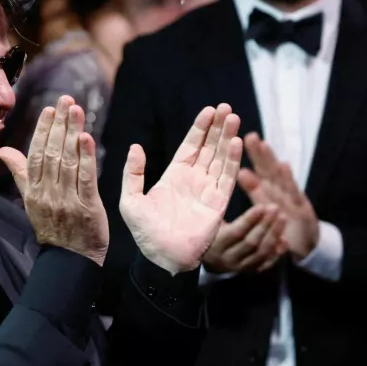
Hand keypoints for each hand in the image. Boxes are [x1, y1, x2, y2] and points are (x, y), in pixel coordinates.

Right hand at [0, 95, 107, 264]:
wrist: (70, 260)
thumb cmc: (52, 227)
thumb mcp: (31, 201)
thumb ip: (20, 174)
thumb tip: (3, 150)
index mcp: (33, 191)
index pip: (36, 155)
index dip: (42, 131)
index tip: (49, 109)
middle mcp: (48, 193)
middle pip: (52, 153)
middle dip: (59, 124)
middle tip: (66, 100)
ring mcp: (67, 200)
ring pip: (68, 162)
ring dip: (73, 133)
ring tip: (77, 110)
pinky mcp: (87, 207)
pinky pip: (85, 179)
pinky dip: (86, 158)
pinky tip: (88, 138)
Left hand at [120, 104, 242, 274]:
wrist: (162, 257)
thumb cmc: (145, 233)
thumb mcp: (130, 200)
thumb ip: (133, 173)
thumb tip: (136, 147)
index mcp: (174, 175)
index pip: (191, 145)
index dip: (200, 128)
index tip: (209, 110)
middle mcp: (194, 179)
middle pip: (209, 147)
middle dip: (217, 127)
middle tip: (225, 107)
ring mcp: (208, 190)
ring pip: (220, 158)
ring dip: (227, 138)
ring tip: (233, 118)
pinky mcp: (218, 203)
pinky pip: (227, 178)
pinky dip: (232, 160)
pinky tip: (236, 143)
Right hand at [203, 203, 287, 273]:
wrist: (206, 254)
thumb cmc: (207, 229)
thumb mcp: (206, 218)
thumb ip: (215, 204)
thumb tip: (224, 185)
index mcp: (216, 245)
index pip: (236, 233)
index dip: (250, 220)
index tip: (262, 206)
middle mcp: (227, 258)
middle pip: (251, 243)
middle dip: (266, 224)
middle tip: (276, 208)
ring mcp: (239, 266)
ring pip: (260, 253)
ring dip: (274, 235)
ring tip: (283, 218)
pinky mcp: (248, 270)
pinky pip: (265, 263)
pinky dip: (276, 252)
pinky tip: (284, 239)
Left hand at [238, 133, 318, 261]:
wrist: (304, 245)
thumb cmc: (281, 223)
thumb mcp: (265, 205)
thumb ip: (254, 189)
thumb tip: (238, 171)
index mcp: (269, 189)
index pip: (259, 169)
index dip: (252, 156)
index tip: (240, 140)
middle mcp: (280, 190)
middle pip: (269, 169)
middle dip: (260, 153)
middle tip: (250, 136)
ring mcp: (292, 198)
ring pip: (279, 177)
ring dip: (272, 161)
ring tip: (264, 145)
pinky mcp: (302, 208)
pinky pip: (293, 193)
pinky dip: (288, 179)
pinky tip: (284, 165)